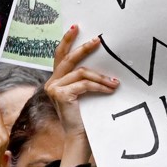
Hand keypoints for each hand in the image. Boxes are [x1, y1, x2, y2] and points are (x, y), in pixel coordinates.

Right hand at [46, 25, 116, 148]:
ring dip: (100, 77)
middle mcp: (51, 83)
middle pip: (67, 59)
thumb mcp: (84, 93)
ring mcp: (54, 88)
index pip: (60, 56)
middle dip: (83, 48)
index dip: (67, 41)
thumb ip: (85, 79)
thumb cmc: (84, 117)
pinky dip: (99, 86)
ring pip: (80, 73)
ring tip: (114, 82)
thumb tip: (102, 63)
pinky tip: (109, 89)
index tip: (75, 27)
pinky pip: (84, 84)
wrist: (79, 138)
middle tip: (97, 40)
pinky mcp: (60, 94)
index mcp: (56, 81)